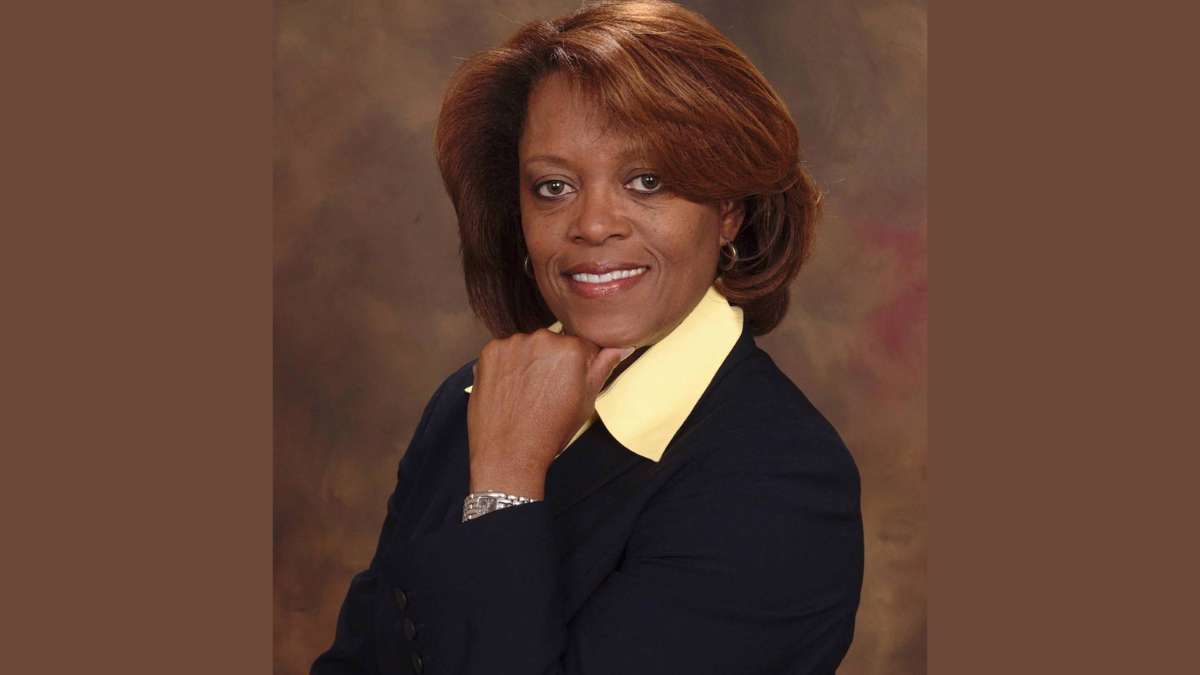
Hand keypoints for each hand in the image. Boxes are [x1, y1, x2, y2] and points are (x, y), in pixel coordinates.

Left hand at [467, 329, 633, 498]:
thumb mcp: (586, 402)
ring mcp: (513, 344)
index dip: (578, 366)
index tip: (569, 384)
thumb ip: (603, 368)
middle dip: (552, 362)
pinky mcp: (490, 352)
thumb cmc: (550, 431)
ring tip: (526, 393)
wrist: (509, 453)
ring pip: (528, 347)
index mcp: (571, 348)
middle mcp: (542, 339)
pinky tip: (510, 389)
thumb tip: (620, 347)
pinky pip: (504, 352)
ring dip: (528, 362)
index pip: (582, 345)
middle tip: (546, 392)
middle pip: (553, 343)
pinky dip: (506, 366)